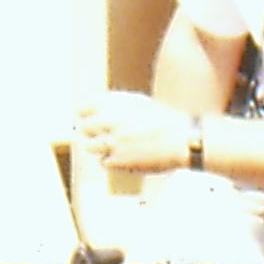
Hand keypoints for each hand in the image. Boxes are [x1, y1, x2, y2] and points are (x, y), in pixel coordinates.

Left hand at [75, 90, 194, 175]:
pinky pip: (104, 162)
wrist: (181, 139)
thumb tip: (97, 109)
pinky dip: (109, 160)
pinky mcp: (119, 161)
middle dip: (88, 131)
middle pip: (85, 127)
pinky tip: (118, 157)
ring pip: (89, 146)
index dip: (83, 113)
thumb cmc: (163, 119)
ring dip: (95, 146)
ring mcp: (112, 142)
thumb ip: (116, 105)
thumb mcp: (138, 102)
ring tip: (105, 146)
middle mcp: (109, 121)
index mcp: (113, 104)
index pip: (84, 107)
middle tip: (92, 133)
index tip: (83, 116)